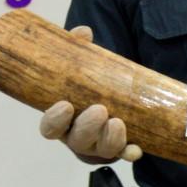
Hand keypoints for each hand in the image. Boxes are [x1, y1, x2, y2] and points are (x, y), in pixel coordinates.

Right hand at [38, 26, 141, 162]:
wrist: (107, 101)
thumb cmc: (83, 86)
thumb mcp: (78, 68)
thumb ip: (77, 51)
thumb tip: (83, 32)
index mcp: (61, 120)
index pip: (50, 127)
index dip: (55, 120)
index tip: (65, 105)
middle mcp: (77, 136)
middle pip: (77, 140)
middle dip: (88, 127)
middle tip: (100, 109)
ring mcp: (99, 145)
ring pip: (102, 150)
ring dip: (110, 139)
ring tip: (118, 122)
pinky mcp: (119, 148)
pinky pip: (124, 154)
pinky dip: (129, 152)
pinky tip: (136, 150)